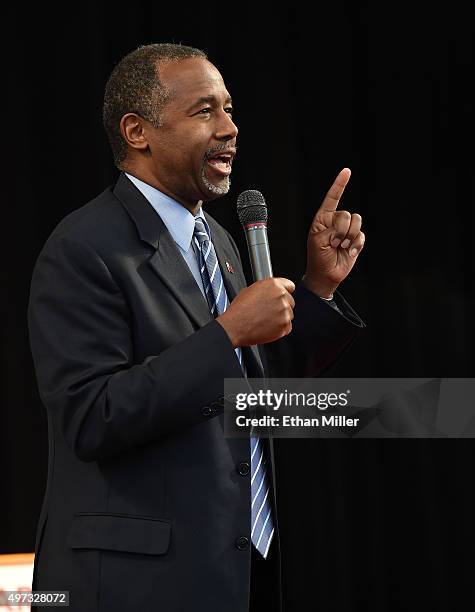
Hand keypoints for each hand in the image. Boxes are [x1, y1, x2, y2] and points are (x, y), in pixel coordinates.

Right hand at [217, 278, 294, 346]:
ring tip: (265, 320)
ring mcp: (285, 311)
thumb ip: (267, 289)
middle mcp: (281, 296)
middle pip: (290, 301)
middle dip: (281, 306)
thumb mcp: (250, 290)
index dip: (285, 291)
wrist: (235, 326)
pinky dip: (280, 329)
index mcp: (274, 285)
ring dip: (281, 317)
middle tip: (269, 311)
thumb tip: (271, 292)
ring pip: (289, 314)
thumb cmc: (239, 310)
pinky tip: (268, 327)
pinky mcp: (285, 325)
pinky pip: (287, 327)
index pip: (290, 286)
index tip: (283, 296)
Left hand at [304, 168, 364, 297]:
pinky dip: (355, 244)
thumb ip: (331, 229)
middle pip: (346, 214)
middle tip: (334, 243)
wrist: (326, 275)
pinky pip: (361, 235)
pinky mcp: (356, 240)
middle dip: (341, 230)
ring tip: (340, 247)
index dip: (340, 184)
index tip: (347, 171)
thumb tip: (345, 229)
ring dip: (349, 237)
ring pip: (357, 222)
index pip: (332, 198)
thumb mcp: (318, 240)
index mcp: (323, 218)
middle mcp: (336, 221)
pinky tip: (349, 251)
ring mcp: (347, 230)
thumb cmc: (317, 257)